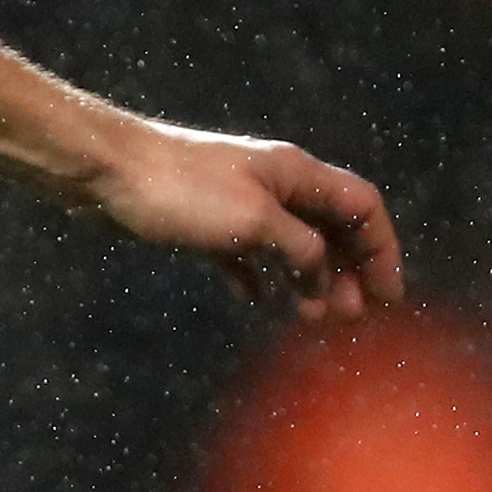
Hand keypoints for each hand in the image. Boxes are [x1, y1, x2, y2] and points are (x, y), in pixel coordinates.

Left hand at [77, 115, 405, 318]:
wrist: (104, 173)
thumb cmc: (178, 190)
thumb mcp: (254, 222)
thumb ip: (299, 248)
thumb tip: (323, 274)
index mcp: (295, 174)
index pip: (361, 206)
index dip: (382, 250)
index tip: (387, 297)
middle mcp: (273, 184)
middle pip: (330, 228)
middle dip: (348, 272)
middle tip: (350, 318)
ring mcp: (237, 203)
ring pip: (291, 243)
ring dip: (308, 279)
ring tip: (313, 317)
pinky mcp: (202, 223)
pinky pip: (245, 252)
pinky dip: (258, 276)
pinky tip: (256, 300)